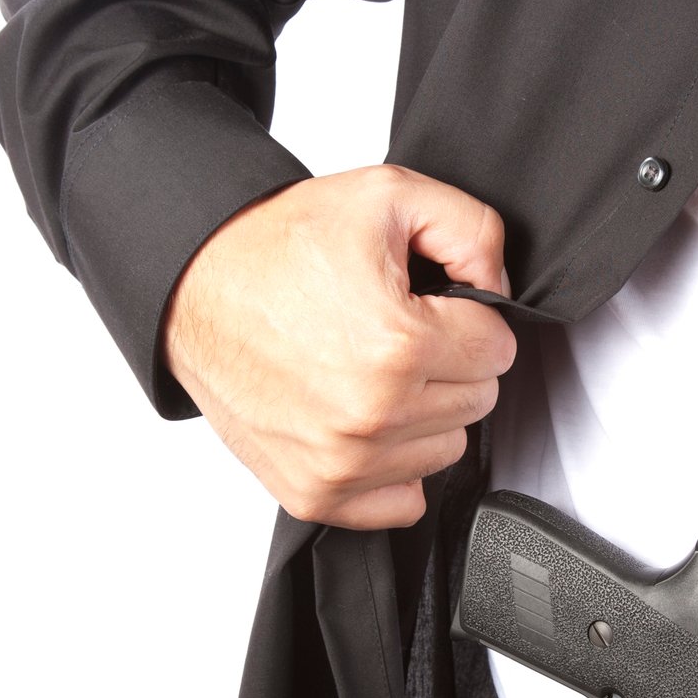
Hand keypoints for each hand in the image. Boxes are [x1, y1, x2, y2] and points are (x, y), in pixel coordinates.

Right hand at [161, 163, 517, 529]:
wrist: (196, 287)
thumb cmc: (278, 247)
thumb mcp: (386, 195)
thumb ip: (472, 229)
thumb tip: (501, 285)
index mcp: (397, 344)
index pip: (498, 348)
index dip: (468, 317)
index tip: (428, 306)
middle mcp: (371, 414)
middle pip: (477, 401)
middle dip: (449, 362)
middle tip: (394, 331)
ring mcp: (342, 463)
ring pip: (446, 450)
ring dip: (423, 413)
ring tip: (370, 370)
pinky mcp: (315, 493)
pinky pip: (403, 502)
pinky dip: (392, 466)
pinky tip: (363, 420)